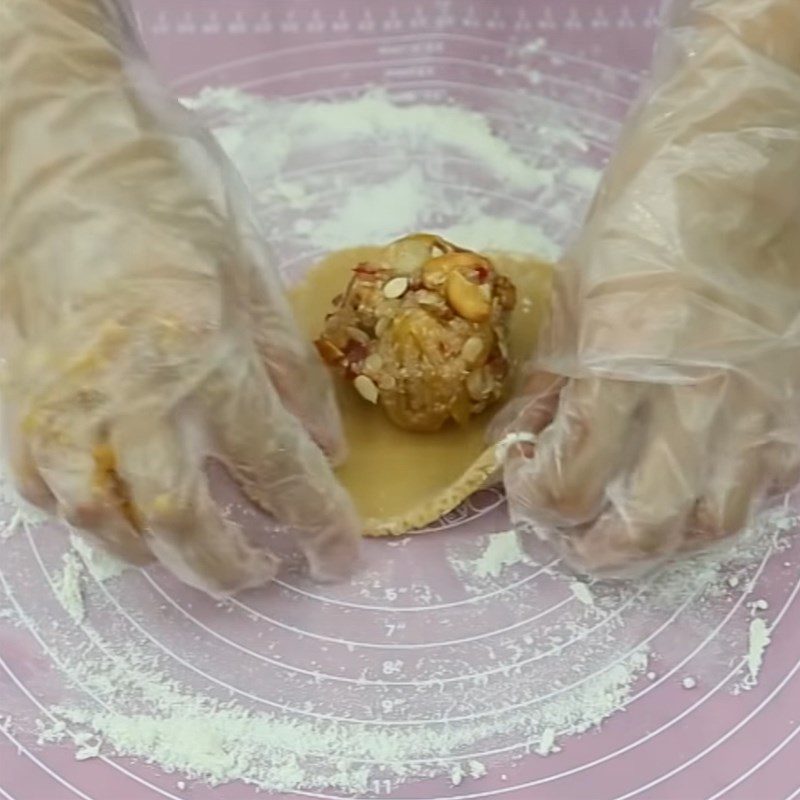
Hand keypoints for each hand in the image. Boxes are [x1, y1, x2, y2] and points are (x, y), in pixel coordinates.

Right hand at [0, 0, 360, 593]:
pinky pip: (45, 490)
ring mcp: (60, 401)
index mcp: (204, 353)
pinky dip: (94, 519)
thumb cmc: (165, 195)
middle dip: (231, 566)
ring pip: (106, 523)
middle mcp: (130, 393)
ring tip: (202, 554)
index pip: (276, 466)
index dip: (318, 523)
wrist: (56, 147)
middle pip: (183, 522)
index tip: (342, 560)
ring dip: (161, 557)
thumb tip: (325, 447)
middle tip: (268, 570)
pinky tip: (123, 515)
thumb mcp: (251, 272)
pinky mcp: (14, 397)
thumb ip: (290, 370)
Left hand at [495, 0, 799, 573]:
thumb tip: (523, 444)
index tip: (528, 485)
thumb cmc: (646, 216)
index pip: (575, 476)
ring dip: (667, 540)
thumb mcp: (575, 295)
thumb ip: (550, 383)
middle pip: (649, 524)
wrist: (744, 159)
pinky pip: (773, 483)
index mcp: (624, 357)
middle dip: (600, 551)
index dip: (540, 499)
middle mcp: (698, 391)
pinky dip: (728, 499)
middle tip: (575, 545)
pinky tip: (698, 483)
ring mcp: (761, 398)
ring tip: (635, 527)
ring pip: (718, 521)